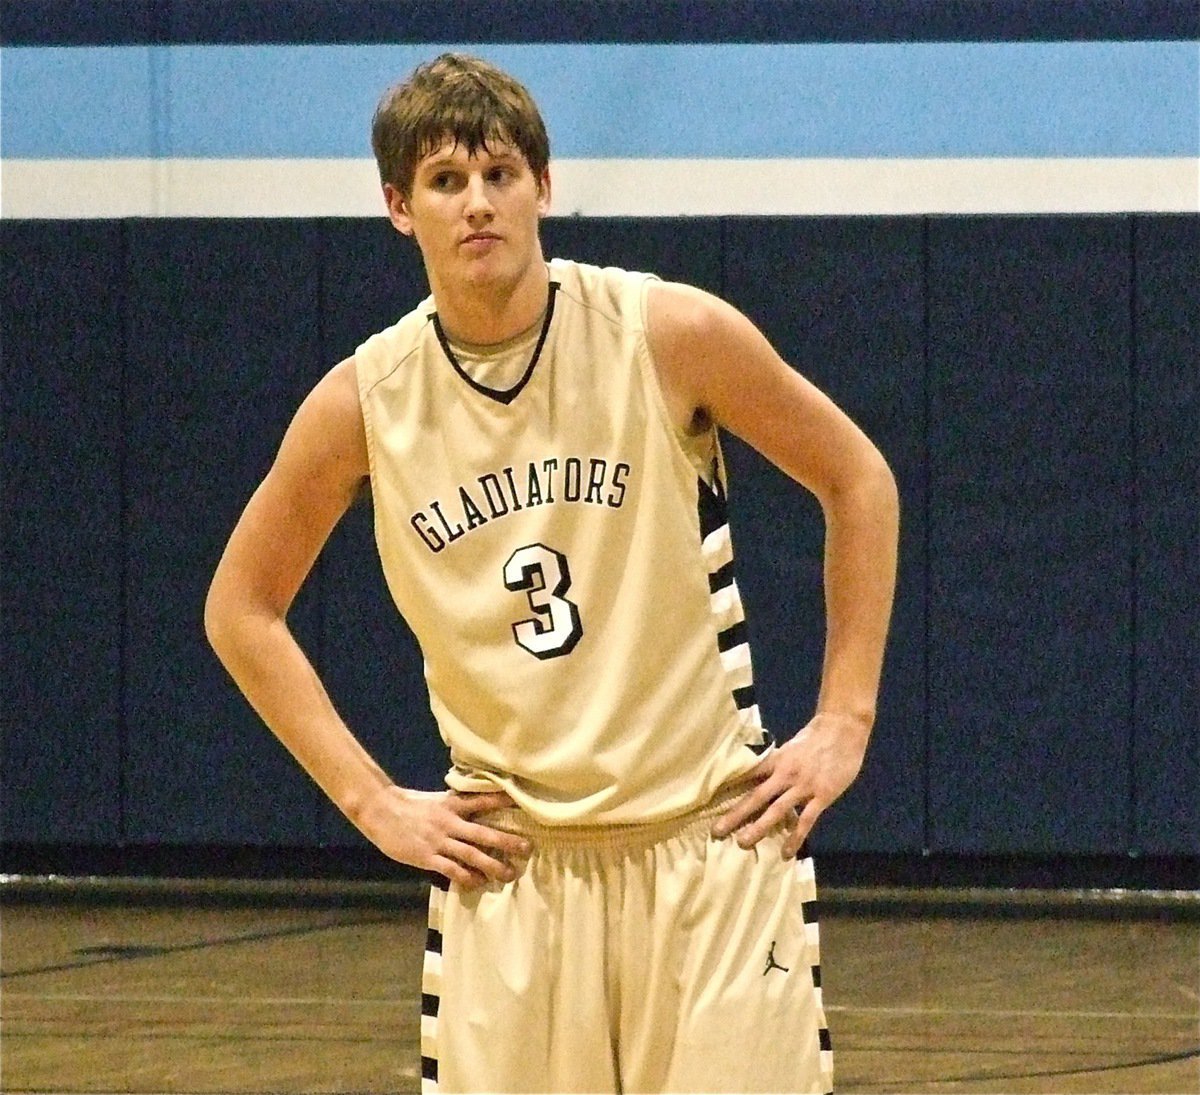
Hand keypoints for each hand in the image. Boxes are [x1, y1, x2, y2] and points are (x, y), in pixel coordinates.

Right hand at [356, 786, 530, 889]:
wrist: (381, 811)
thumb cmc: (410, 805)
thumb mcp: (438, 799)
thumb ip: (457, 806)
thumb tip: (478, 807)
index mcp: (453, 804)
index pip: (483, 800)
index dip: (503, 801)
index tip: (524, 804)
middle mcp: (450, 822)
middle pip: (484, 833)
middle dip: (507, 841)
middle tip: (527, 848)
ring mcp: (439, 841)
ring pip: (472, 855)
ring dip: (493, 866)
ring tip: (510, 873)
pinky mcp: (428, 857)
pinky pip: (452, 870)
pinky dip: (467, 878)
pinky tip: (478, 883)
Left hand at [712, 712, 869, 857]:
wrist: (843, 728)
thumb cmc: (816, 736)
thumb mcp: (790, 747)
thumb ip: (777, 764)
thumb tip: (759, 777)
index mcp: (776, 759)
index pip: (748, 776)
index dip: (730, 789)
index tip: (711, 802)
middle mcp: (785, 773)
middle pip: (756, 796)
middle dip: (736, 814)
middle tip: (717, 831)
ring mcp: (803, 786)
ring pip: (777, 810)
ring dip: (759, 827)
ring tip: (742, 842)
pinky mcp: (822, 795)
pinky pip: (806, 820)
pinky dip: (795, 837)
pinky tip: (786, 852)